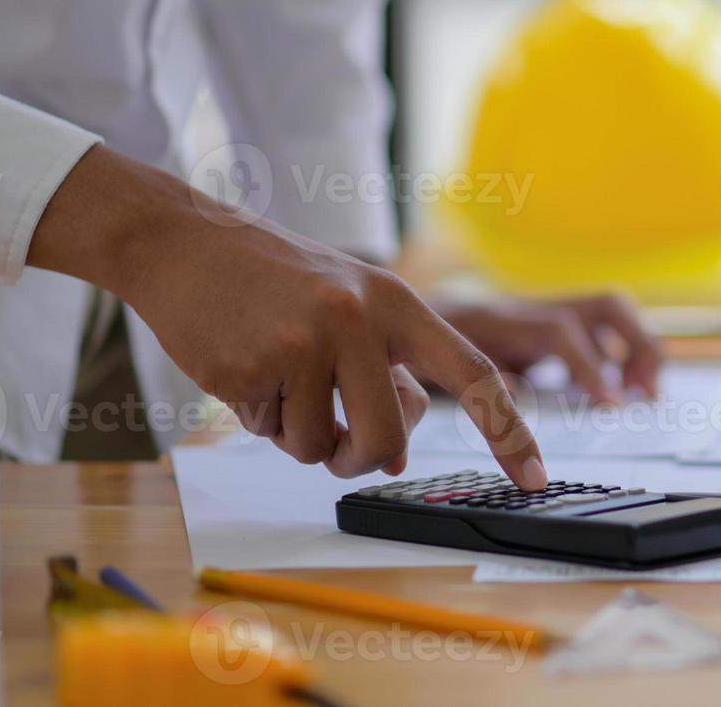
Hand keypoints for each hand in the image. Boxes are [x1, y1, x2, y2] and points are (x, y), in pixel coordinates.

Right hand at [27, 147, 546, 487]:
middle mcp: (358, 319)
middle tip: (340, 443)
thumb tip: (391, 456)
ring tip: (278, 377)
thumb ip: (383, 370)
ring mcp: (303, 342)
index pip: (473, 371)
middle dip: (362, 458)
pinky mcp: (251, 367)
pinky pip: (269, 433)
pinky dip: (257, 417)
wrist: (183, 243)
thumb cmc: (274, 281)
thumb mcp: (349, 305)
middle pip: (388, 440)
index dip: (509, 430)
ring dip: (299, 433)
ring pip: (321, 448)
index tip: (537, 477)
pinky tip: (242, 367)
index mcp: (395, 302)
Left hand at [435, 294, 661, 403]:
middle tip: (647, 393)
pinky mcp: (550, 325)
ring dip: (636, 351)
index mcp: (502, 319)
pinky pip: (596, 335)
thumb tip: (517, 395)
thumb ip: (476, 381)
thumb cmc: (424, 344)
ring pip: (610, 314)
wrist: (415, 309)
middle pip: (607, 304)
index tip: (611, 406)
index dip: (589, 367)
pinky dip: (614, 362)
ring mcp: (545, 312)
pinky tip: (612, 394)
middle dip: (638, 344)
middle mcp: (532, 308)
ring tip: (642, 394)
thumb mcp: (439, 368)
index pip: (559, 332)